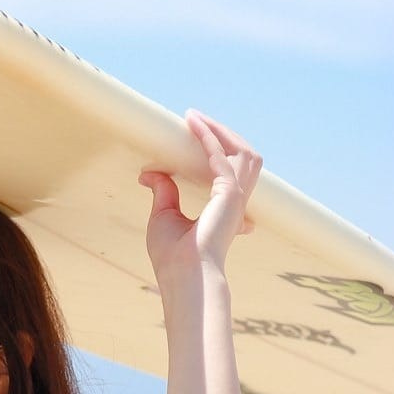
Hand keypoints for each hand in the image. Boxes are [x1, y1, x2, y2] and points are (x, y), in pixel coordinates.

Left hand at [139, 109, 261, 285]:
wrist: (181, 274)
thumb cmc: (172, 256)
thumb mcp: (163, 216)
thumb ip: (163, 191)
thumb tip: (149, 173)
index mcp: (224, 209)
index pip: (230, 173)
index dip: (218, 152)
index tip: (195, 136)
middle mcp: (235, 202)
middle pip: (244, 157)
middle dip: (224, 135)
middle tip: (196, 121)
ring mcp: (236, 198)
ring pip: (243, 152)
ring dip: (220, 131)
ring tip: (195, 118)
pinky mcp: (229, 194)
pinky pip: (221, 156)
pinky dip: (208, 138)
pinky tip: (193, 125)